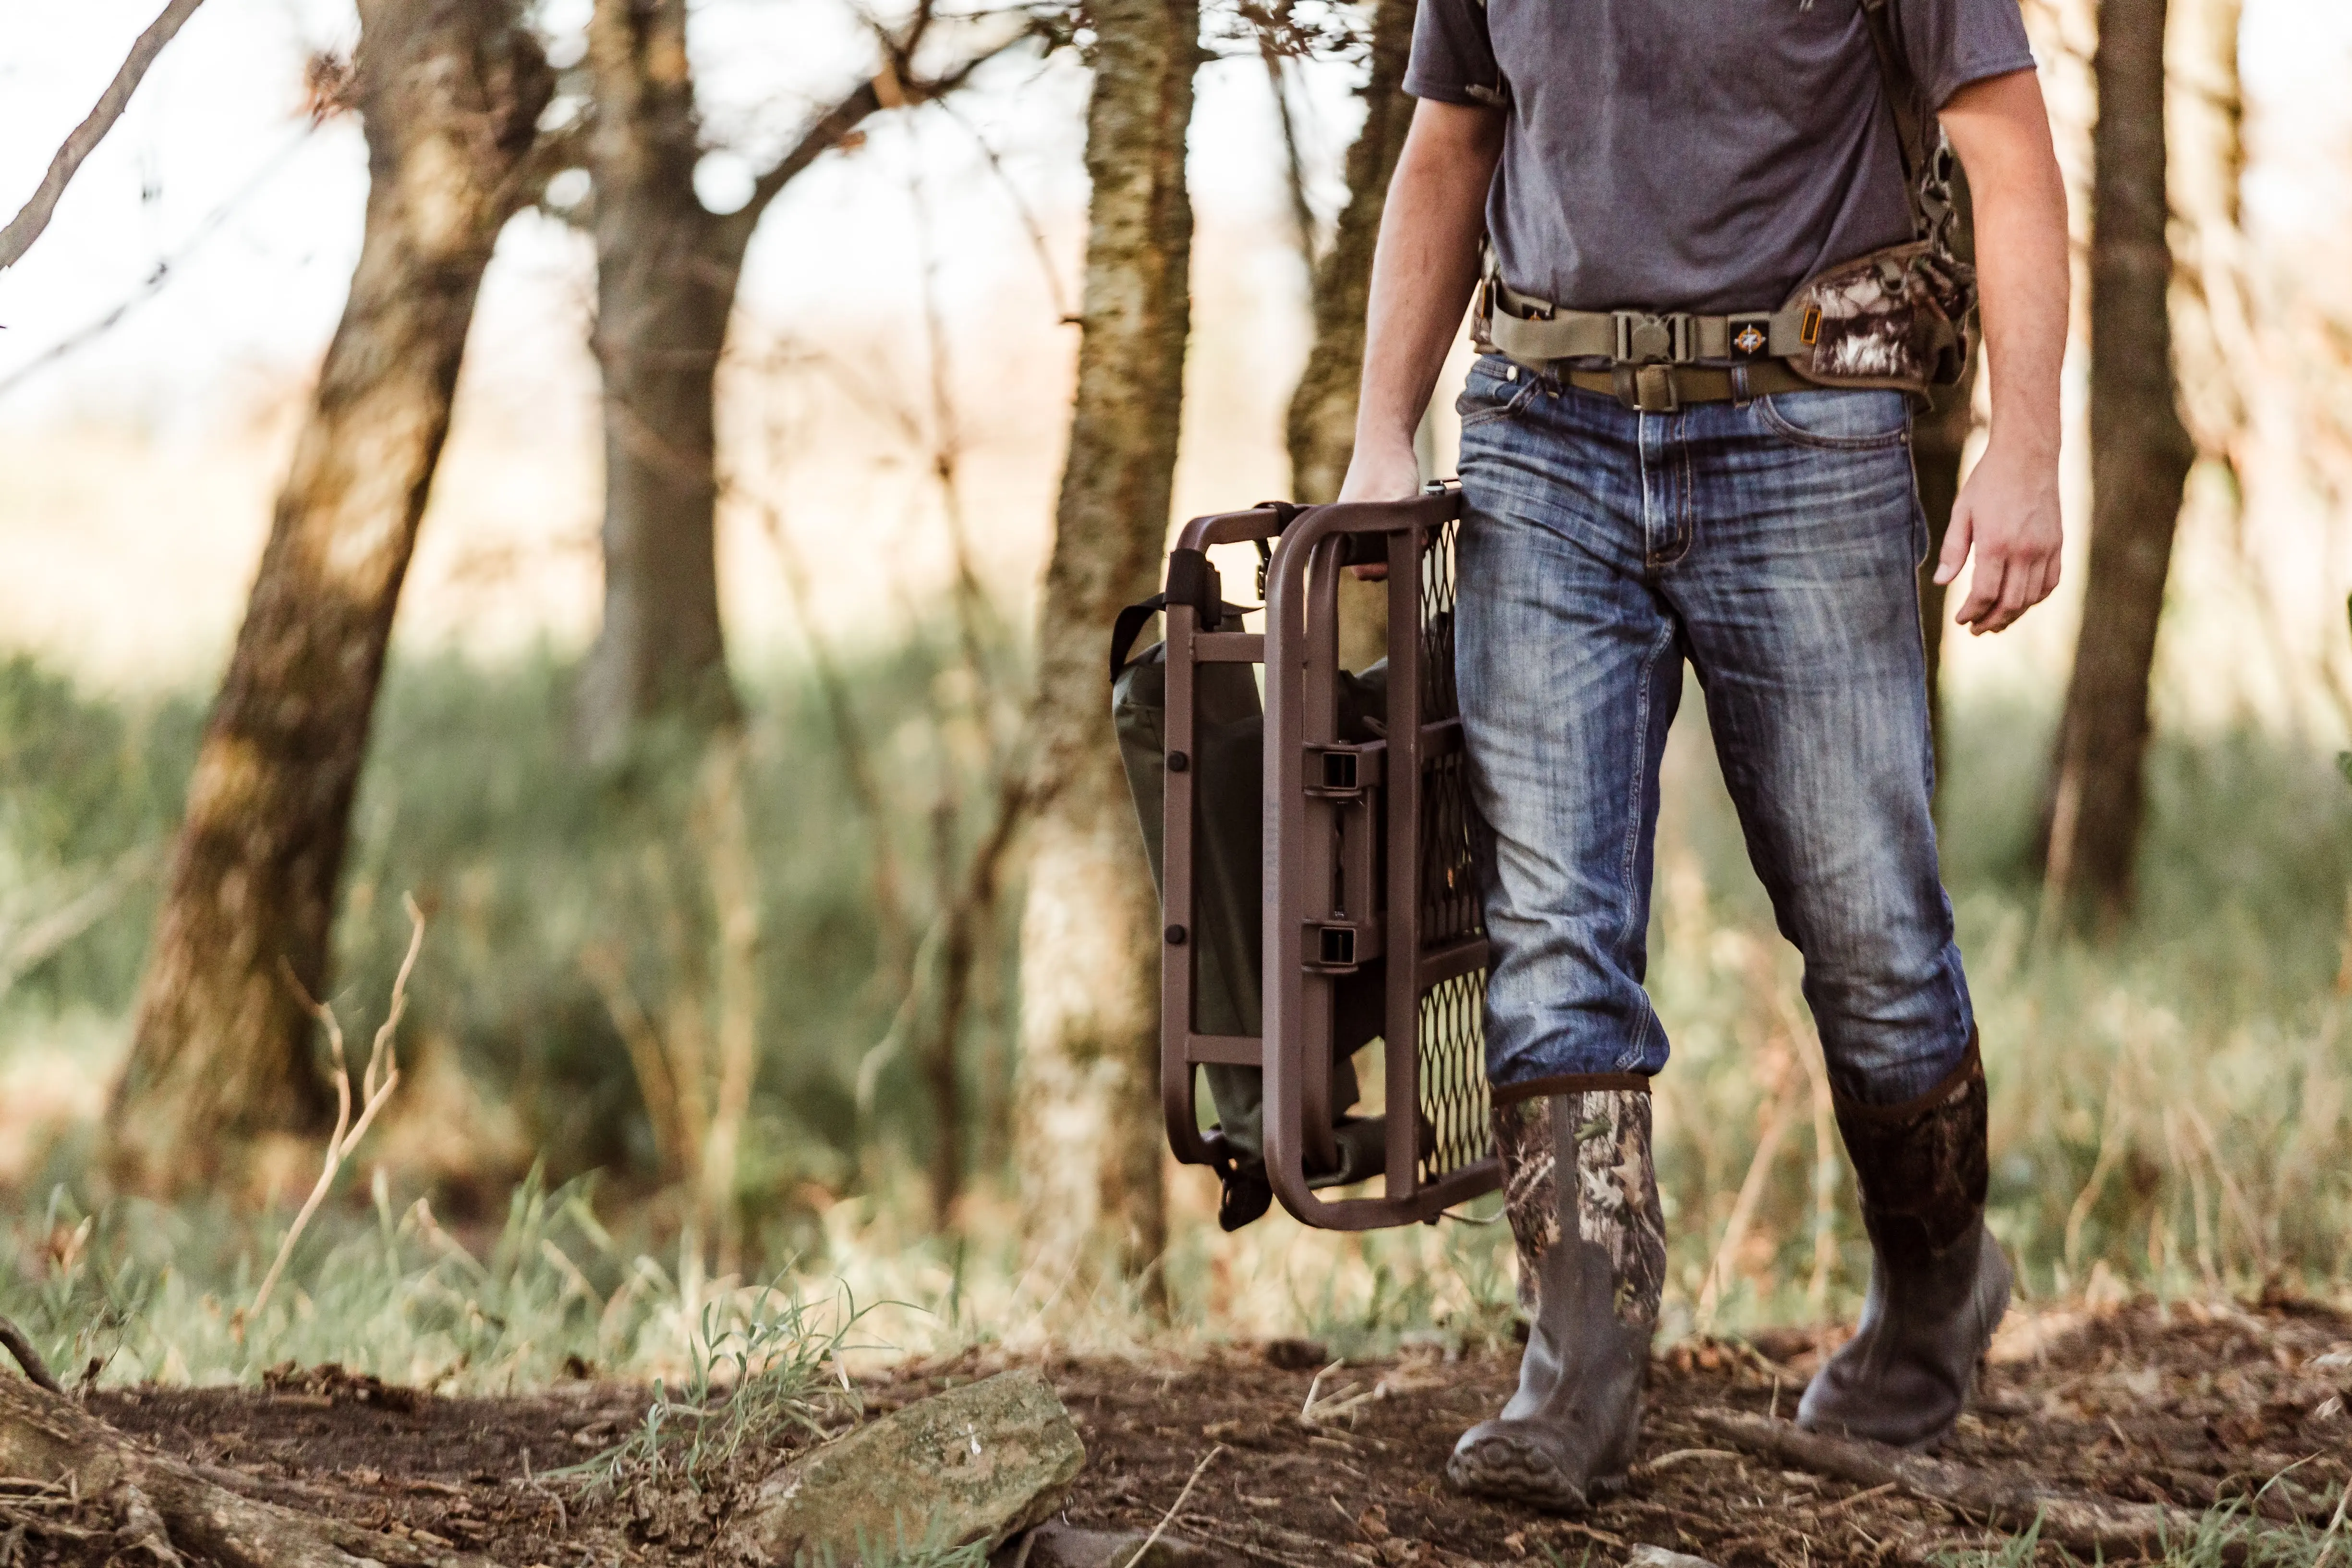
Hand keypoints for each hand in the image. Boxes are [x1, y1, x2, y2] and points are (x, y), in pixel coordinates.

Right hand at [1336, 437, 1422, 579]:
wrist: (1385, 438)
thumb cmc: (1389, 466)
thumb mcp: (1400, 498)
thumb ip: (1403, 524)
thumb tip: (1416, 547)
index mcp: (1345, 528)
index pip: (1358, 567)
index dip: (1379, 569)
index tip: (1399, 557)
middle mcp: (1347, 526)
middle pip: (1367, 559)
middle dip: (1390, 557)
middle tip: (1411, 544)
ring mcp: (1357, 519)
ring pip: (1375, 545)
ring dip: (1395, 543)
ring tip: (1413, 532)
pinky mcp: (1367, 511)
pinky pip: (1379, 531)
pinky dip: (1395, 530)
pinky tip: (1409, 521)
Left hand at [1937, 436, 2061, 633]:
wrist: (2028, 455)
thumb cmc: (1989, 481)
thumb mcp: (1962, 512)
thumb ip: (1953, 550)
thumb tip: (1940, 582)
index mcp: (1996, 544)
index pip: (1985, 594)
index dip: (1971, 613)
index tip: (1960, 620)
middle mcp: (2024, 550)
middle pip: (2010, 603)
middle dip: (1991, 622)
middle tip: (1976, 630)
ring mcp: (2045, 548)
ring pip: (2032, 597)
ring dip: (2013, 615)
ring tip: (1995, 623)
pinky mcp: (2058, 543)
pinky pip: (2051, 582)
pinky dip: (2036, 598)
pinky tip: (2021, 603)